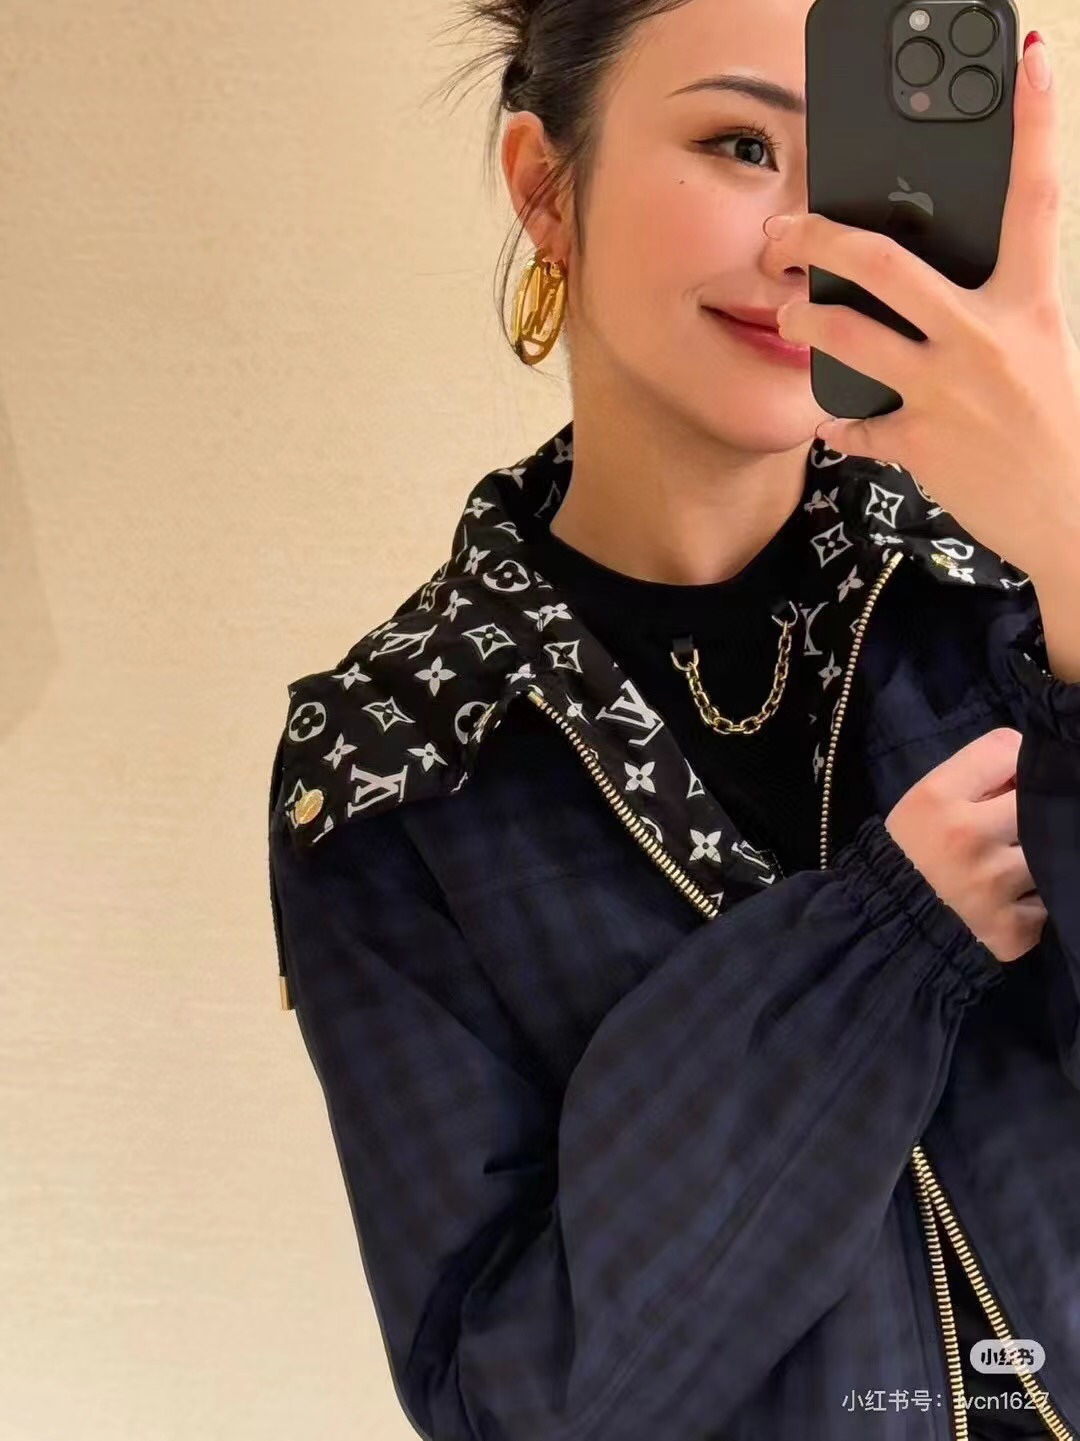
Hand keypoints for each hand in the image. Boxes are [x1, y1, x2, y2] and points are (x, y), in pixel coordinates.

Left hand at [765, 34, 1079, 588]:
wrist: (1074, 517)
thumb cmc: (1057, 428)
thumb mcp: (1041, 350)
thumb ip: (991, 313)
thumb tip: (925, 291)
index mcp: (1031, 303)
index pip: (1038, 197)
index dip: (1037, 124)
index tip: (1033, 65)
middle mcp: (985, 338)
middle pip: (886, 264)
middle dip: (820, 240)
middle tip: (784, 234)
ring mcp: (948, 393)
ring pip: (849, 337)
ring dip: (805, 323)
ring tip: (788, 316)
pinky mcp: (921, 445)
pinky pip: (857, 426)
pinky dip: (839, 423)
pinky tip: (833, 420)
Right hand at [884, 728, 1047, 964]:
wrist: (889, 922)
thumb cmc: (912, 849)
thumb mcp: (926, 798)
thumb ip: (976, 773)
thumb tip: (1032, 771)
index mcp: (937, 796)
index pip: (1007, 748)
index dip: (1014, 762)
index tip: (1007, 783)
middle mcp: (966, 836)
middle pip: (1039, 797)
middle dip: (1034, 807)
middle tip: (1017, 824)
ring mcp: (992, 884)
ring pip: (1052, 849)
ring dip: (1040, 854)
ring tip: (1012, 863)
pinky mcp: (1012, 928)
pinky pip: (1050, 901)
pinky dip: (1039, 898)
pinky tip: (1014, 899)